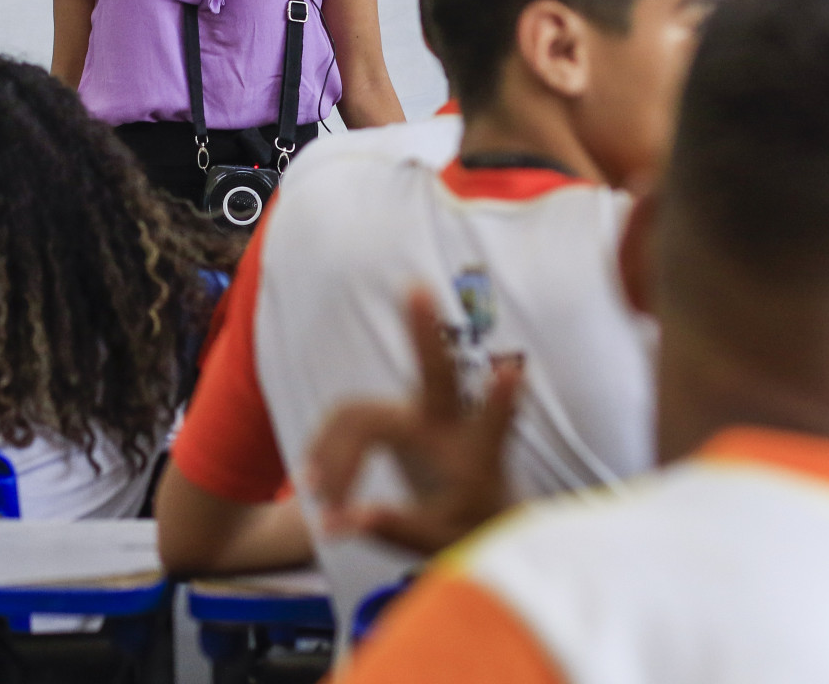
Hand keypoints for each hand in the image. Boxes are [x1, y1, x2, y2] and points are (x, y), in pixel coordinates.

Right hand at [303, 288, 520, 556]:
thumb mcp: (437, 541)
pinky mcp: (394, 419)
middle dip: (424, 332)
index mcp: (473, 456)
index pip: (491, 428)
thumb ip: (395, 528)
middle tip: (417, 289)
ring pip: (362, 412)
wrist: (473, 517)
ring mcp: (418, 415)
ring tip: (317, 492)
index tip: (514, 372)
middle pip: (435, 375)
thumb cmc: (467, 528)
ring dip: (335, 447)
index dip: (502, 404)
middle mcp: (447, 424)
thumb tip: (339, 522)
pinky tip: (315, 478)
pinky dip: (329, 447)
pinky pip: (349, 421)